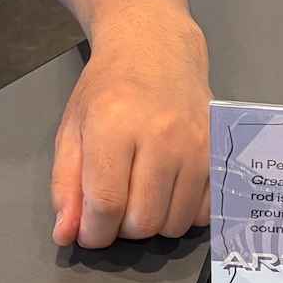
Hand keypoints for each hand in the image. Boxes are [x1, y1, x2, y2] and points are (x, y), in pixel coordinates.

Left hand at [50, 0, 209, 248]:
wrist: (156, 48)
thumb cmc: (109, 88)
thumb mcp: (73, 129)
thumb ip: (65, 184)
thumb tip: (67, 235)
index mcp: (114, 126)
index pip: (107, 204)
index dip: (94, 232)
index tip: (89, 233)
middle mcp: (161, 136)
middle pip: (143, 221)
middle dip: (123, 229)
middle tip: (116, 209)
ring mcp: (195, 146)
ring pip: (174, 223)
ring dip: (153, 224)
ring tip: (141, 198)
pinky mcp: (217, 153)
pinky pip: (203, 213)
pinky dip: (182, 214)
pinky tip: (168, 192)